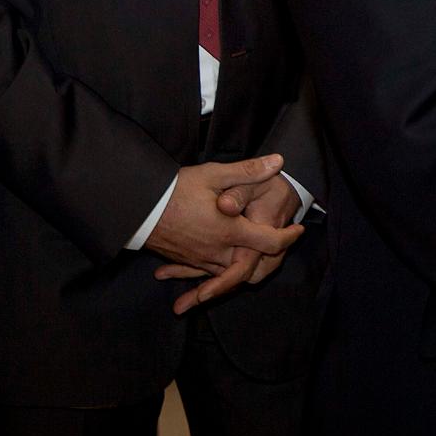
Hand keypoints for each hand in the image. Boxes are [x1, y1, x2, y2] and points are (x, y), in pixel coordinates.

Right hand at [144, 156, 303, 312]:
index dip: (289, 237)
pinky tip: (224, 263)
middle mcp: (217, 251)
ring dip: (247, 264)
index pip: (270, 242)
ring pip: (232, 272)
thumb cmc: (175, 190)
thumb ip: (248, 171)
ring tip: (259, 251)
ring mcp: (201, 259)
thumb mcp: (214, 175)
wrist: (137, 210)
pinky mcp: (187, 261)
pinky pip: (210, 273)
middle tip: (281, 243)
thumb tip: (277, 162)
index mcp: (230, 230)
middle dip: (271, 257)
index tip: (297, 229)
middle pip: (253, 265)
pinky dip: (222, 272)